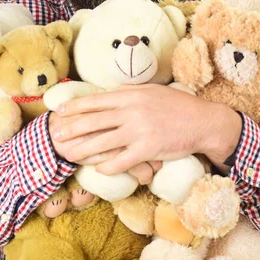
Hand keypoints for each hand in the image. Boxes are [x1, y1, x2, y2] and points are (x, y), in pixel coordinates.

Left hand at [50, 83, 240, 174]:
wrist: (202, 122)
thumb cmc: (177, 105)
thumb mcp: (152, 90)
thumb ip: (130, 91)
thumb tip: (112, 90)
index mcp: (131, 95)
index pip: (97, 100)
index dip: (76, 106)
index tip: (61, 111)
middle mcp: (132, 111)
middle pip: (94, 121)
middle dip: (72, 129)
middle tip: (56, 136)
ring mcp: (139, 131)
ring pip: (103, 142)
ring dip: (83, 150)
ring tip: (69, 155)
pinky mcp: (148, 149)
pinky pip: (122, 160)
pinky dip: (108, 166)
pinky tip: (98, 170)